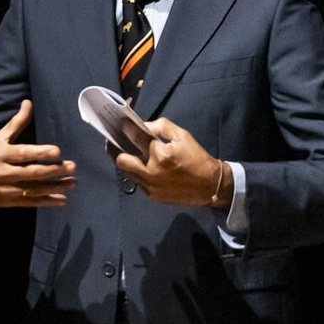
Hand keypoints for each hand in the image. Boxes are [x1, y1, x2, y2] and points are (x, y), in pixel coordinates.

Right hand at [0, 100, 76, 207]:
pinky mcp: (10, 201)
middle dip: (53, 170)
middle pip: (32, 173)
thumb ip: (16, 122)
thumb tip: (28, 103)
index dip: (40, 152)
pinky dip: (47, 201)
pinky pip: (31, 202)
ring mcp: (7, 189)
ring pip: (34, 189)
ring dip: (55, 187)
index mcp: (1, 154)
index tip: (57, 151)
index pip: (23, 153)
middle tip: (72, 166)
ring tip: (73, 182)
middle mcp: (4, 172)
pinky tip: (63, 199)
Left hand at [113, 117, 229, 206]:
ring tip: (125, 152)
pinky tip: (141, 166)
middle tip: (113, 142)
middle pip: (120, 160)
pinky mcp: (152, 196)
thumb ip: (161, 127)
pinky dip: (136, 172)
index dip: (124, 130)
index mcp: (159, 154)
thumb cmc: (197, 158)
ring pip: (126, 173)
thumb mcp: (182, 136)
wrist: (210, 185)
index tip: (117, 126)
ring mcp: (150, 187)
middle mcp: (151, 172)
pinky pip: (137, 182)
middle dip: (114, 149)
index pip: (134, 138)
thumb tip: (142, 126)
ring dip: (124, 162)